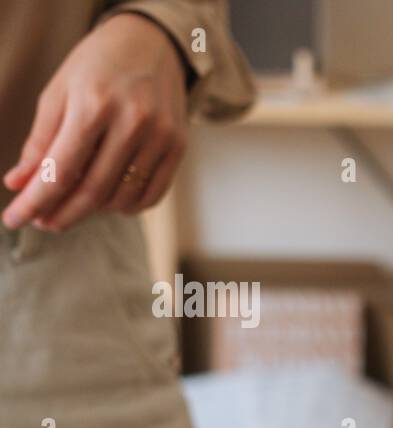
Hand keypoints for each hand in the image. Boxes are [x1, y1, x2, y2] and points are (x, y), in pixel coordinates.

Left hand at [2, 13, 188, 231]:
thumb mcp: (59, 93)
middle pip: (92, 190)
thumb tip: (20, 184)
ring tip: (75, 203)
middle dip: (62, 213)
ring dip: (93, 210)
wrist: (152, 44)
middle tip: (43, 221)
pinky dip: (126, 206)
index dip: (35, 200)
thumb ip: (40, 141)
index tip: (14, 218)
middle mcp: (133, 122)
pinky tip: (108, 199)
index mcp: (94, 104)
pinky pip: (151, 195)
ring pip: (122, 198)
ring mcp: (161, 137)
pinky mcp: (178, 147)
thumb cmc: (97, 65)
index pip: (61, 169)